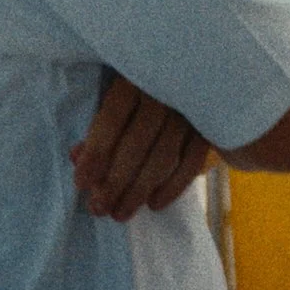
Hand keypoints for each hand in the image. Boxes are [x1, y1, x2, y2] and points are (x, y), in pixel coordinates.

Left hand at [72, 68, 214, 221]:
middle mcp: (167, 91)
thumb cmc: (144, 94)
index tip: (81, 184)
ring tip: (120, 213)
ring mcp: (193, 109)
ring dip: (140, 190)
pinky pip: (192, 161)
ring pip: (164, 156)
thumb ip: (99, 128)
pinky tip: (155, 204)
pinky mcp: (213, 126)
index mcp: (137, 78)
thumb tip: (77, 156)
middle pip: (138, 142)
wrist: (208, 76)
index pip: (113, 118)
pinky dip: (174, 186)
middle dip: (116, 181)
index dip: (96, 152)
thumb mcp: (118, 101)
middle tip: (99, 209)